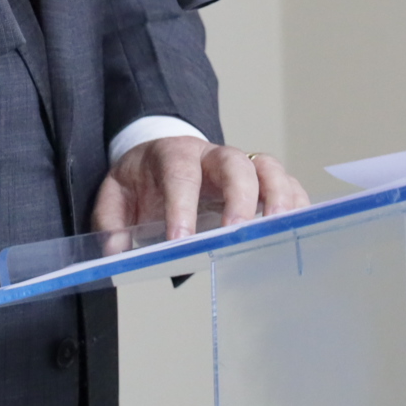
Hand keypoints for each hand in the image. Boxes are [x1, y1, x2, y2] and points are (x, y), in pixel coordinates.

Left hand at [93, 137, 311, 242]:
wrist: (159, 158)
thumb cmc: (143, 180)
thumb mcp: (115, 193)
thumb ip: (110, 219)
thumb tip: (116, 250)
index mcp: (173, 154)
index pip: (181, 174)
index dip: (182, 206)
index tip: (180, 239)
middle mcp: (211, 155)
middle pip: (235, 164)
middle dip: (239, 197)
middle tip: (236, 231)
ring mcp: (240, 165)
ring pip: (268, 167)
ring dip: (278, 196)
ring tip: (278, 228)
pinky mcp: (260, 180)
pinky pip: (286, 183)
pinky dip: (295, 203)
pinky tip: (295, 227)